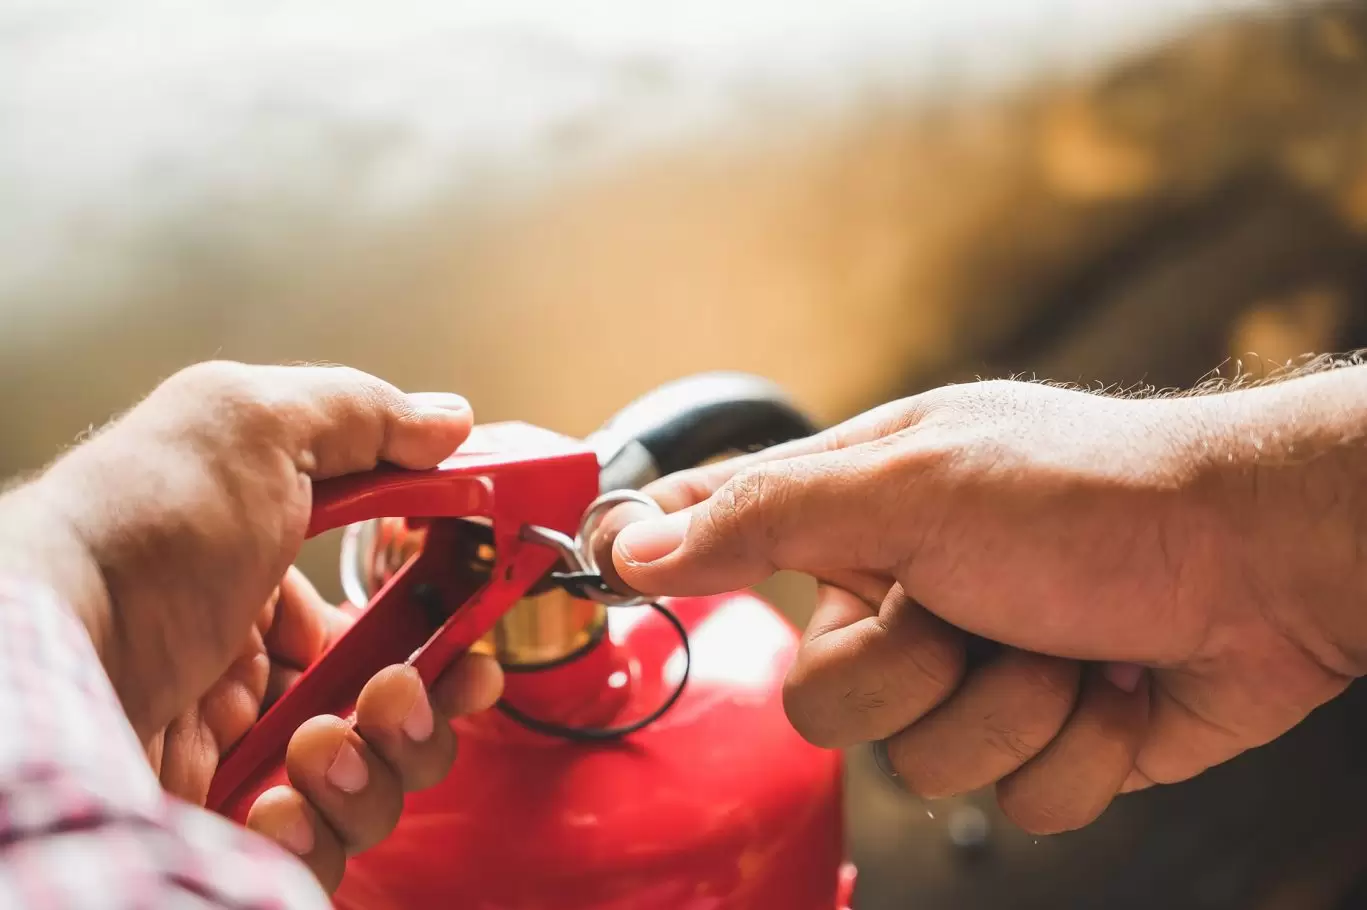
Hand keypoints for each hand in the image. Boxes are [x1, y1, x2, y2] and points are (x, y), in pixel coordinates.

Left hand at [0, 361, 503, 889]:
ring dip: (372, 766)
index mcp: (264, 577)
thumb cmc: (139, 530)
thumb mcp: (251, 424)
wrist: (42, 642)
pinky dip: (315, 828)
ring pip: (368, 780)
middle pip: (393, 706)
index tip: (473, 641)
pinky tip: (274, 800)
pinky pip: (314, 844)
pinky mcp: (223, 820)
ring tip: (319, 746)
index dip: (441, 631)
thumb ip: (361, 416)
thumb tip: (448, 418)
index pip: (385, 616)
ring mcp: (236, 748)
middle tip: (397, 696)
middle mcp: (252, 665)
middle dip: (420, 709)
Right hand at [598, 371, 1366, 832]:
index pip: (729, 536)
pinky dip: (1078, 748)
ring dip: (1011, 709)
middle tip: (969, 609)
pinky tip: (1118, 685)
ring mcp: (977, 673)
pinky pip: (1017, 801)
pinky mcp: (1045, 740)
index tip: (613, 575)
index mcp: (860, 517)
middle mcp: (907, 595)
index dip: (675, 560)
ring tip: (1067, 642)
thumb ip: (766, 514)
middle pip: (823, 701)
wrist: (1264, 563)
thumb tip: (637, 539)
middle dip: (912, 672)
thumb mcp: (913, 486)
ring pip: (924, 765)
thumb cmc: (1095, 496)